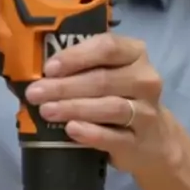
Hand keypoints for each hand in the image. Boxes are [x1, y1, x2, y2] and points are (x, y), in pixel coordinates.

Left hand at [26, 33, 175, 173]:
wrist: (153, 140)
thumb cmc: (120, 99)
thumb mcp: (109, 75)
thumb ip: (82, 69)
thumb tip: (39, 74)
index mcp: (135, 54)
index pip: (107, 47)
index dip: (76, 57)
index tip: (49, 68)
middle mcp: (145, 80)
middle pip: (103, 79)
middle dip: (65, 86)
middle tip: (36, 93)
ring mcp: (145, 112)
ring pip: (110, 107)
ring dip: (74, 108)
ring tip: (47, 111)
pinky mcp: (139, 142)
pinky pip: (114, 136)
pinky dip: (91, 133)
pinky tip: (72, 130)